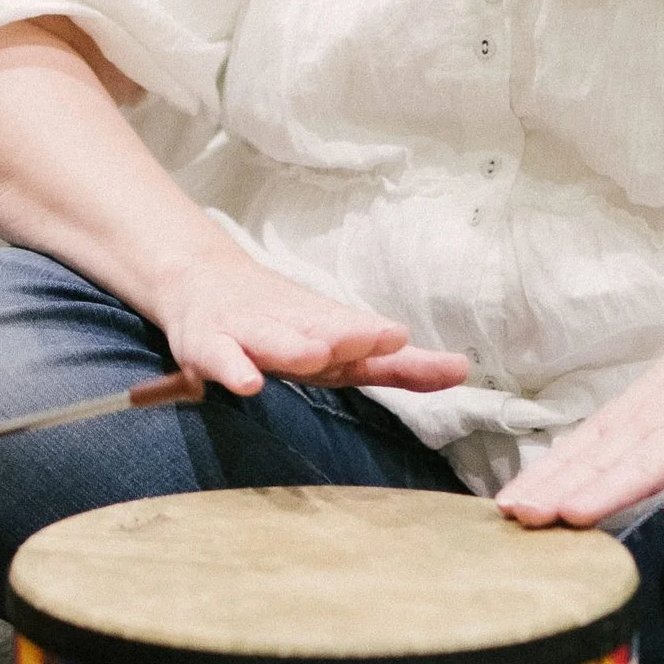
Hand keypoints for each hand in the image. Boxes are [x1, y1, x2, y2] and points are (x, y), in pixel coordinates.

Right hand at [153, 244, 468, 402]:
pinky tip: (246, 383)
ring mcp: (247, 333)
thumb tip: (464, 371)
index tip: (410, 343)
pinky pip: (217, 359)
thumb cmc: (283, 321)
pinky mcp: (206, 345)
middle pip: (321, 333)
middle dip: (346, 337)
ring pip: (271, 340)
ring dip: (292, 347)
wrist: (199, 280)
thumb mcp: (341, 342)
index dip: (379, 341)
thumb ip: (400, 366)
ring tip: (315, 355)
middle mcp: (291, 326)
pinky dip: (230, 369)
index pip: (361, 336)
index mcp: (326, 328)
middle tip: (380, 340)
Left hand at [496, 310, 663, 528]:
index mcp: (625, 420)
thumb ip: (609, 447)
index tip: (505, 505)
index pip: (575, 453)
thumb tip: (558, 484)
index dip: (541, 480)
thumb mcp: (642, 409)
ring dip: (610, 490)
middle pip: (599, 462)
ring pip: (646, 465)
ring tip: (576, 514)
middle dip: (559, 490)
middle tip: (521, 516)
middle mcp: (650, 425)